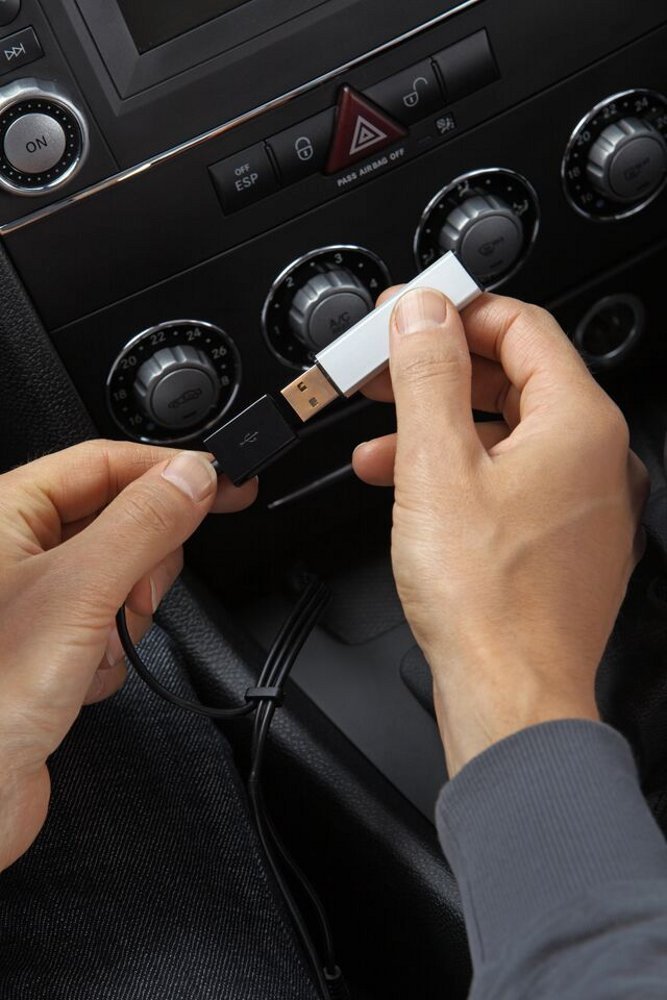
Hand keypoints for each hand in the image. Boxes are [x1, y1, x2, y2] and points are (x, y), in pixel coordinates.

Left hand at [0, 440, 256, 871]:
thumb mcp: (81, 592)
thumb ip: (143, 524)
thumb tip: (191, 476)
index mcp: (5, 513)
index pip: (102, 463)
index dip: (166, 470)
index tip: (223, 482)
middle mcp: (16, 552)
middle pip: (117, 518)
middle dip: (141, 562)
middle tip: (137, 591)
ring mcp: (32, 604)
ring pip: (118, 578)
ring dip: (125, 617)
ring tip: (97, 646)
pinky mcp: (46, 650)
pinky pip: (108, 628)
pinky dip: (110, 655)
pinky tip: (82, 679)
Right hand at [353, 288, 647, 775]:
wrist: (510, 697)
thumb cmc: (487, 600)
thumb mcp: (436, 466)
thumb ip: (430, 375)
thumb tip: (424, 312)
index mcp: (580, 425)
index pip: (522, 327)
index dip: (456, 312)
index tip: (409, 315)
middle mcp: (595, 460)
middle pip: (513, 379)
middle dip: (438, 371)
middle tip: (384, 370)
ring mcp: (581, 505)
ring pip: (504, 434)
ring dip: (437, 426)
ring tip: (378, 437)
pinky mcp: (559, 542)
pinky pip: (507, 482)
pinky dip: (456, 472)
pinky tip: (405, 485)